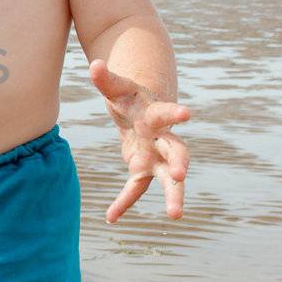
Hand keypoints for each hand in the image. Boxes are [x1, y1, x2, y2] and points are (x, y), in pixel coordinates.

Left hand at [89, 58, 190, 222]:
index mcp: (155, 114)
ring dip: (173, 195)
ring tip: (175, 215)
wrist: (141, 110)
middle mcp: (162, 138)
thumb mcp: (117, 87)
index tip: (188, 114)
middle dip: (179, 163)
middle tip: (181, 175)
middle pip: (176, 151)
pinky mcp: (144, 169)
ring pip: (168, 178)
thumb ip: (105, 78)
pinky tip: (111, 217)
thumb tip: (94, 64)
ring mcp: (156, 156)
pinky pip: (136, 189)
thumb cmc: (129, 96)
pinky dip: (124, 202)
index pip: (166, 113)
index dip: (175, 113)